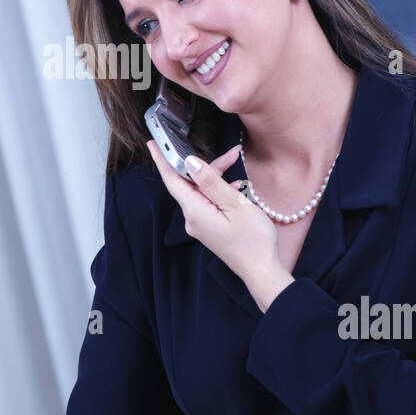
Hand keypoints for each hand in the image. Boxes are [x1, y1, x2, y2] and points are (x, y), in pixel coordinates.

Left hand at [146, 139, 293, 311]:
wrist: (262, 271)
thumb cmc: (253, 241)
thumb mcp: (234, 204)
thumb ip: (211, 182)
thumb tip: (190, 163)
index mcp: (195, 211)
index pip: (172, 180)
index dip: (162, 160)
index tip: (153, 143)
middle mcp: (193, 219)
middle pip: (190, 183)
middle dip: (206, 166)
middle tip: (229, 153)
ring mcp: (201, 225)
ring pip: (202, 191)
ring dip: (217, 177)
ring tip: (236, 166)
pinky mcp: (210, 228)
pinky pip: (209, 202)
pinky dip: (220, 191)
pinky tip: (236, 187)